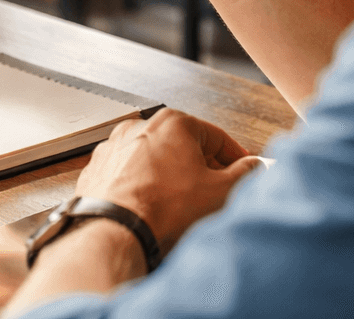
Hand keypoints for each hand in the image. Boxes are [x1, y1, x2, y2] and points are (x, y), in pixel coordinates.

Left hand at [73, 109, 262, 250]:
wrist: (116, 231)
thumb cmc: (163, 208)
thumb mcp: (219, 191)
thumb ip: (243, 174)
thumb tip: (253, 167)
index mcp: (174, 123)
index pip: (217, 137)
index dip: (235, 157)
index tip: (243, 170)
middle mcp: (140, 127)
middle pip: (184, 146)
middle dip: (203, 168)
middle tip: (216, 191)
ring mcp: (116, 147)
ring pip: (156, 159)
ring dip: (172, 177)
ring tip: (182, 204)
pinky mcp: (100, 168)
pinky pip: (131, 174)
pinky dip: (144, 185)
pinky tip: (154, 207)